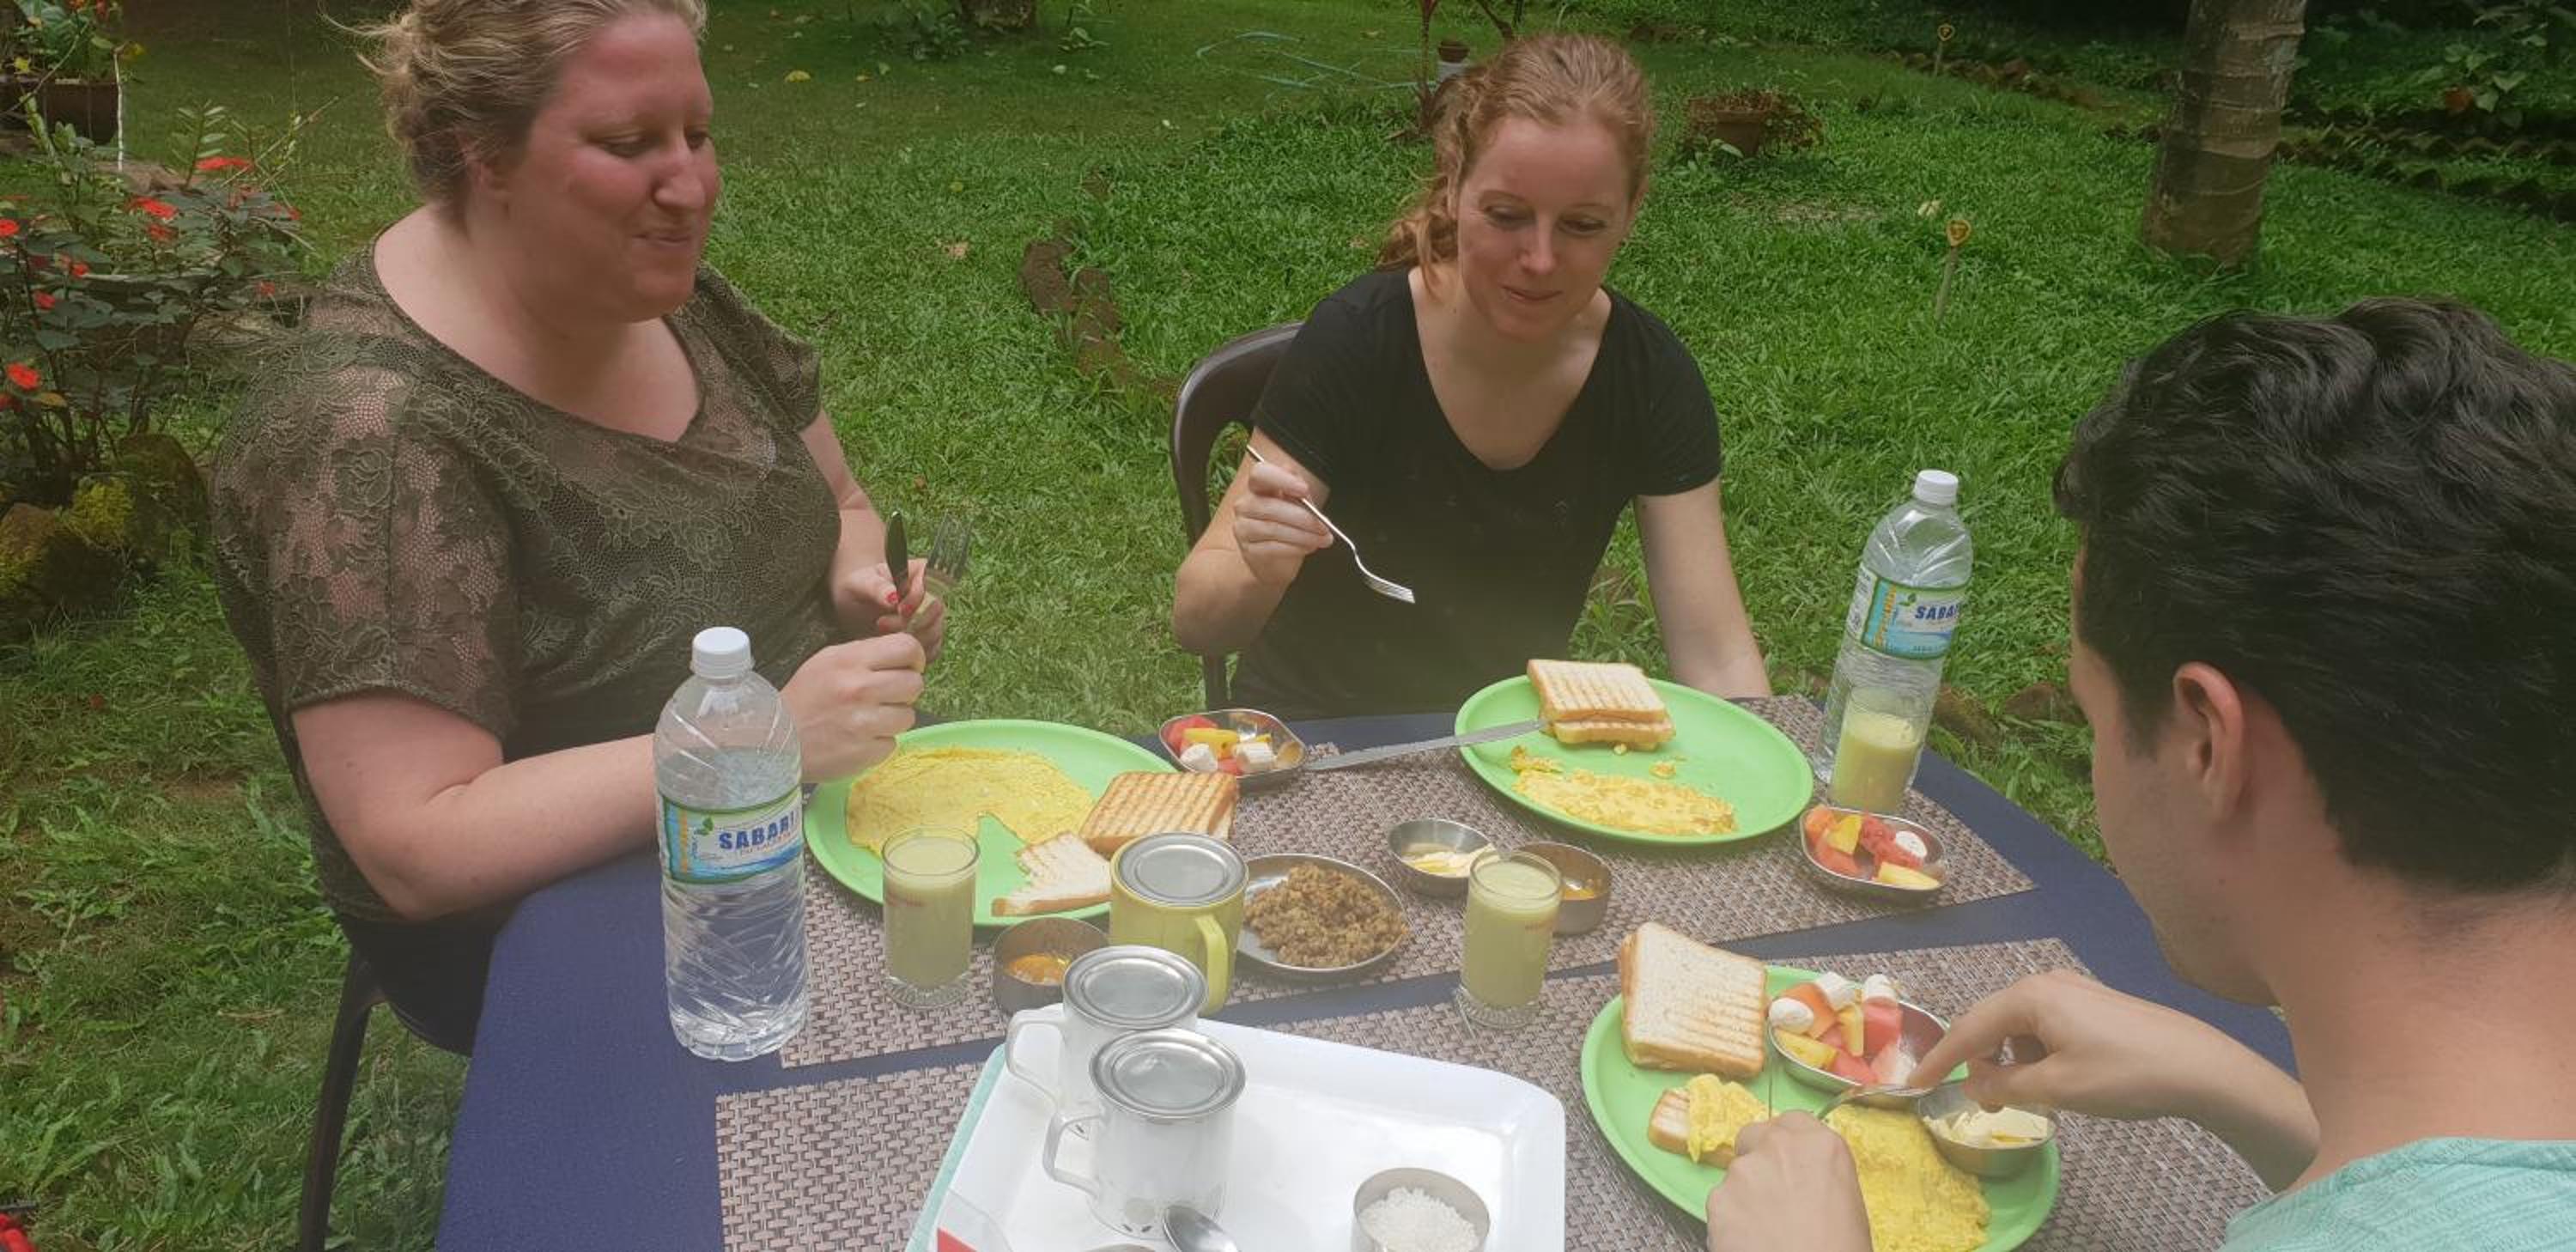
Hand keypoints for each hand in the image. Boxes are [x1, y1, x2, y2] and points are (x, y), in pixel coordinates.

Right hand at [781, 634, 925, 780]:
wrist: (774, 741)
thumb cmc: (805, 697)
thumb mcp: (827, 661)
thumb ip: (865, 655)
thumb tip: (905, 654)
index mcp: (850, 660)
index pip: (907, 647)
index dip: (913, 658)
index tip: (906, 668)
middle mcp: (860, 689)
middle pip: (915, 683)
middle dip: (905, 690)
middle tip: (887, 696)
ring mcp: (864, 723)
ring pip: (908, 716)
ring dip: (894, 718)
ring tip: (869, 719)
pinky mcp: (866, 752)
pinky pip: (892, 743)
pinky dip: (879, 742)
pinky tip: (859, 738)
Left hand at [838, 558, 946, 662]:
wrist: (852, 607)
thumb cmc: (858, 587)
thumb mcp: (860, 582)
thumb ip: (876, 586)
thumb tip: (893, 597)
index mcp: (919, 572)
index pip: (932, 583)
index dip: (918, 598)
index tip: (899, 608)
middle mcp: (931, 594)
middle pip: (936, 611)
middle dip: (911, 622)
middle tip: (882, 624)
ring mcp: (932, 618)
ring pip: (935, 632)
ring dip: (909, 639)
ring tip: (882, 636)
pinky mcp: (927, 638)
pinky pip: (931, 649)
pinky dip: (913, 652)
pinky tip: (892, 648)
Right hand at [1228, 461, 1330, 586]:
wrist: (1277, 556)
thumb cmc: (1288, 523)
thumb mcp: (1297, 503)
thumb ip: (1300, 494)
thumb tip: (1304, 492)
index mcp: (1258, 485)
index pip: (1260, 473)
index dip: (1282, 479)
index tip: (1304, 490)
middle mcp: (1246, 504)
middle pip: (1271, 507)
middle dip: (1303, 518)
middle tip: (1324, 527)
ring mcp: (1243, 527)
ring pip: (1274, 529)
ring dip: (1303, 536)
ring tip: (1322, 539)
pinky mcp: (1248, 549)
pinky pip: (1273, 547)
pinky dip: (1295, 548)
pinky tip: (1307, 547)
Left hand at [1705, 1113, 1871, 1251]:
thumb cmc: (1840, 1248)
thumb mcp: (1846, 1200)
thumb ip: (1818, 1173)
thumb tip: (1802, 1175)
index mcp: (1820, 1145)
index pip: (1793, 1122)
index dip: (1788, 1145)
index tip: (1790, 1164)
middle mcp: (1778, 1147)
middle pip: (1755, 1136)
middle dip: (1759, 1157)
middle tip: (1772, 1193)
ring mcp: (1743, 1171)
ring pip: (1737, 1173)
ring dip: (1746, 1193)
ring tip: (1765, 1228)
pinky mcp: (1717, 1199)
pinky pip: (1722, 1204)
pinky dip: (1731, 1219)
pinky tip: (1750, 1240)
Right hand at [1913, 969, 2272, 1122]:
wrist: (2201, 1066)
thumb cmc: (2124, 1075)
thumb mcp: (2056, 1088)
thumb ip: (2003, 1086)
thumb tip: (1973, 1085)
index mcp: (2029, 997)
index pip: (1967, 1029)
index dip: (1939, 1060)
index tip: (1914, 1085)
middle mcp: (2045, 983)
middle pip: (1991, 1023)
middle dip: (1978, 1062)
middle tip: (1979, 1101)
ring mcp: (2072, 990)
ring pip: (2019, 1027)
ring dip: (2012, 1061)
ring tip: (2027, 1096)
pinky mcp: (2094, 1004)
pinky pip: (2045, 1027)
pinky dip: (2036, 1054)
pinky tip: (2056, 1079)